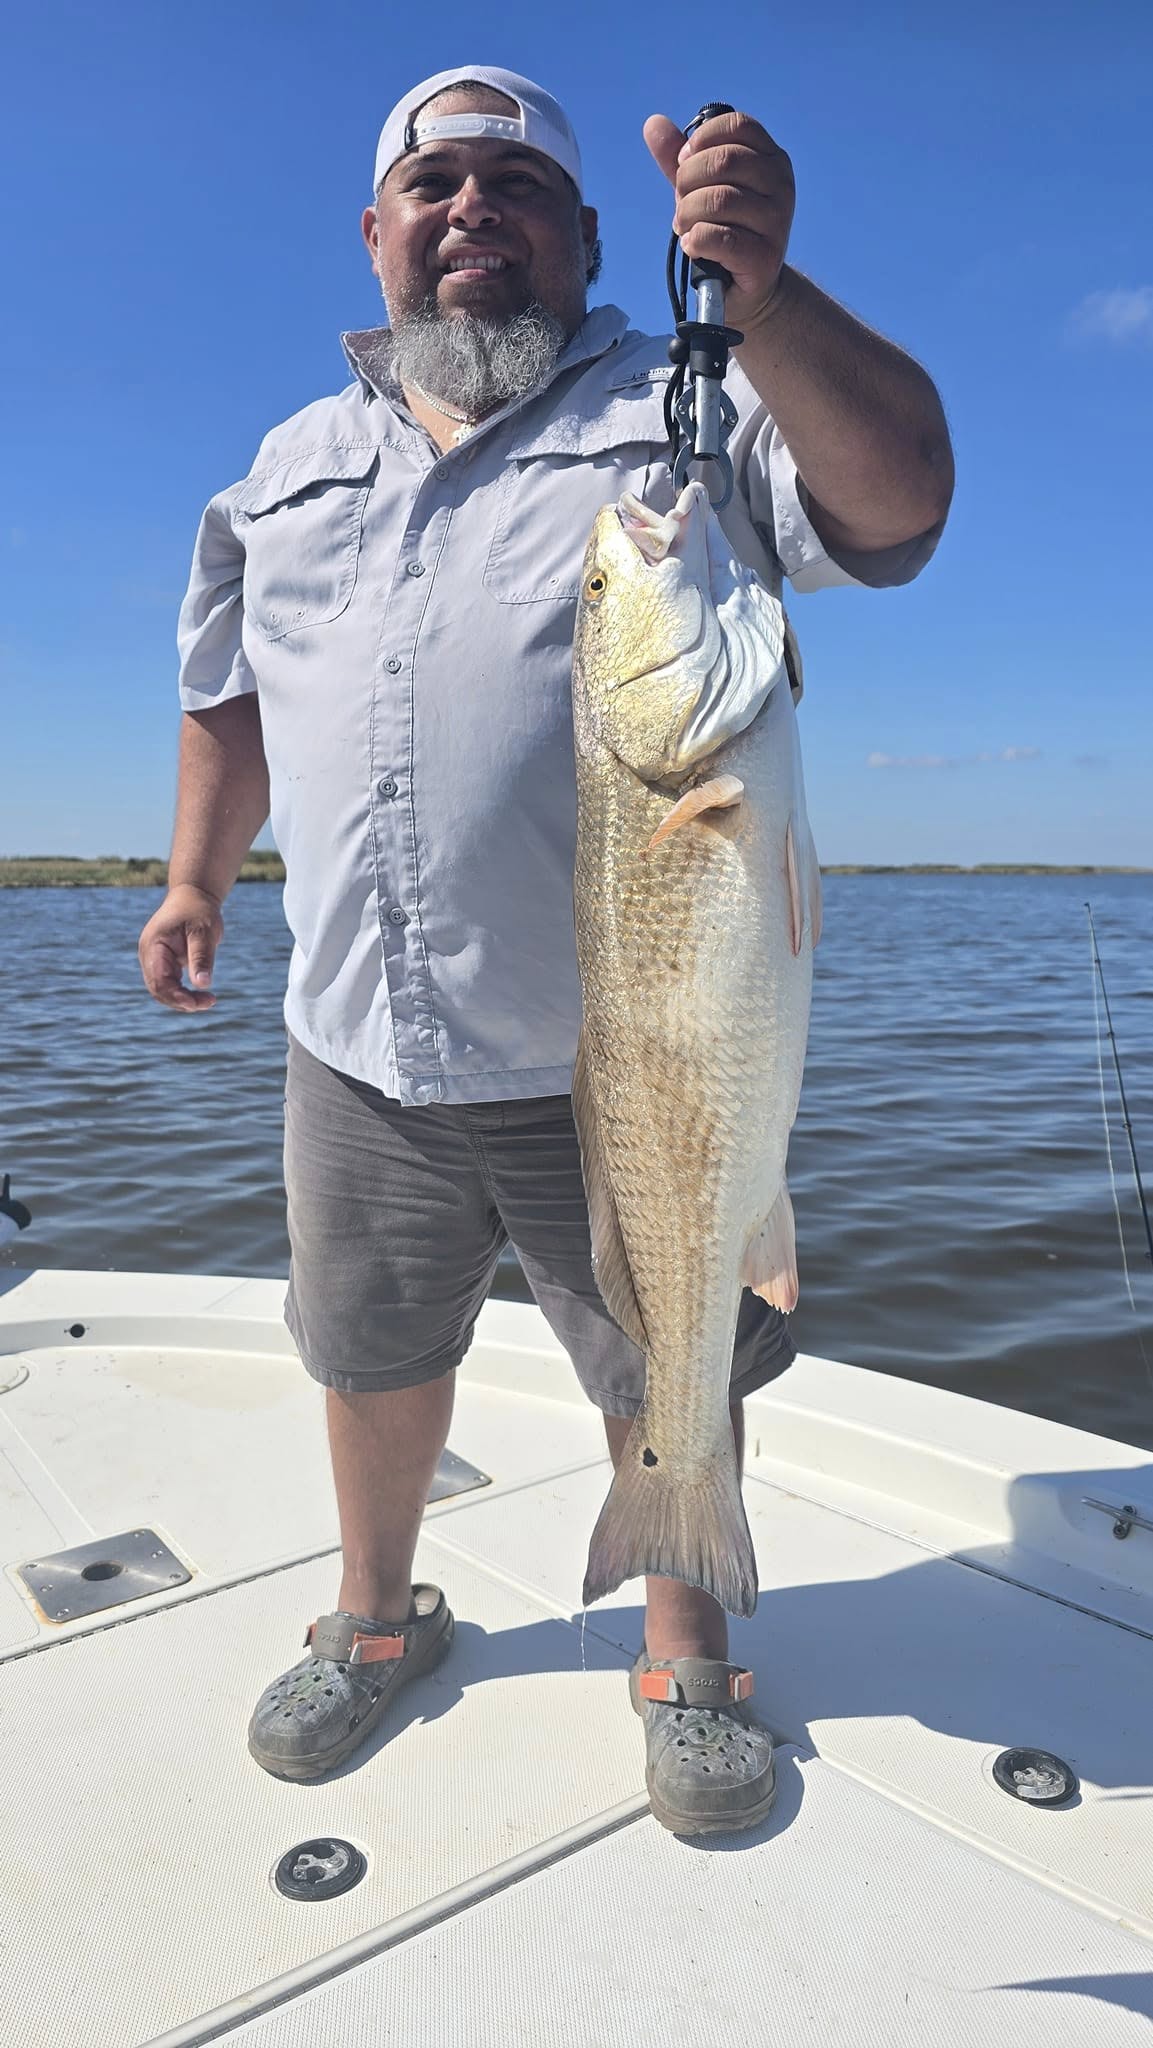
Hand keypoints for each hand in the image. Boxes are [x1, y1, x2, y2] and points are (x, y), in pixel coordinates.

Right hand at [138, 884, 222, 1012]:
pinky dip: (183, 993)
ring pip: (162, 990)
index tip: (199, 1003)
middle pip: (158, 990)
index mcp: (153, 947)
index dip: (177, 997)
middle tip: (209, 1001)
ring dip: (183, 1000)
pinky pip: (169, 984)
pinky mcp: (163, 962)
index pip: (159, 982)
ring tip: (208, 1000)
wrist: (193, 895)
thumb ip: (201, 957)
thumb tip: (202, 984)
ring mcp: (153, 959)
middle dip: (182, 1002)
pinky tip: (201, 995)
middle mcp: (149, 955)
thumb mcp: (203, 931)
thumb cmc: (199, 910)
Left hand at [643, 110, 794, 334]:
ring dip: (687, 214)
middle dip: (687, 181)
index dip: (701, 140)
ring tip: (685, 228)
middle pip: (723, 160)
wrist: (748, 288)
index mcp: (771, 158)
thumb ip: (680, 159)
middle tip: (681, 203)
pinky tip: (692, 245)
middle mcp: (781, 185)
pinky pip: (720, 238)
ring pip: (719, 199)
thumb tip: (653, 123)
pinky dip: (695, 240)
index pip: (737, 125)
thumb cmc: (725, 229)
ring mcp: (776, 221)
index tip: (684, 163)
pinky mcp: (765, 257)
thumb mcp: (702, 189)